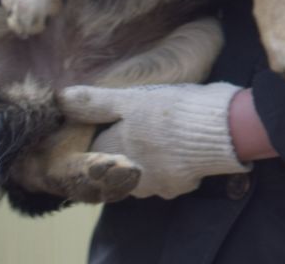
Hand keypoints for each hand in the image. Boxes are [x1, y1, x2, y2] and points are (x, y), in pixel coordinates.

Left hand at [58, 81, 249, 198]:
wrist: (225, 129)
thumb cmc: (175, 111)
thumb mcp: (133, 99)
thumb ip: (96, 102)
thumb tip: (60, 99)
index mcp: (114, 154)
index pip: (97, 146)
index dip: (107, 130)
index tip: (123, 117)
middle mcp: (128, 177)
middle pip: (119, 160)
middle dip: (128, 145)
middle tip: (145, 121)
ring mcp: (155, 185)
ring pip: (142, 170)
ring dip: (150, 155)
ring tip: (165, 132)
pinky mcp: (180, 186)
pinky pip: (168, 176)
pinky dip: (173, 162)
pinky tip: (183, 145)